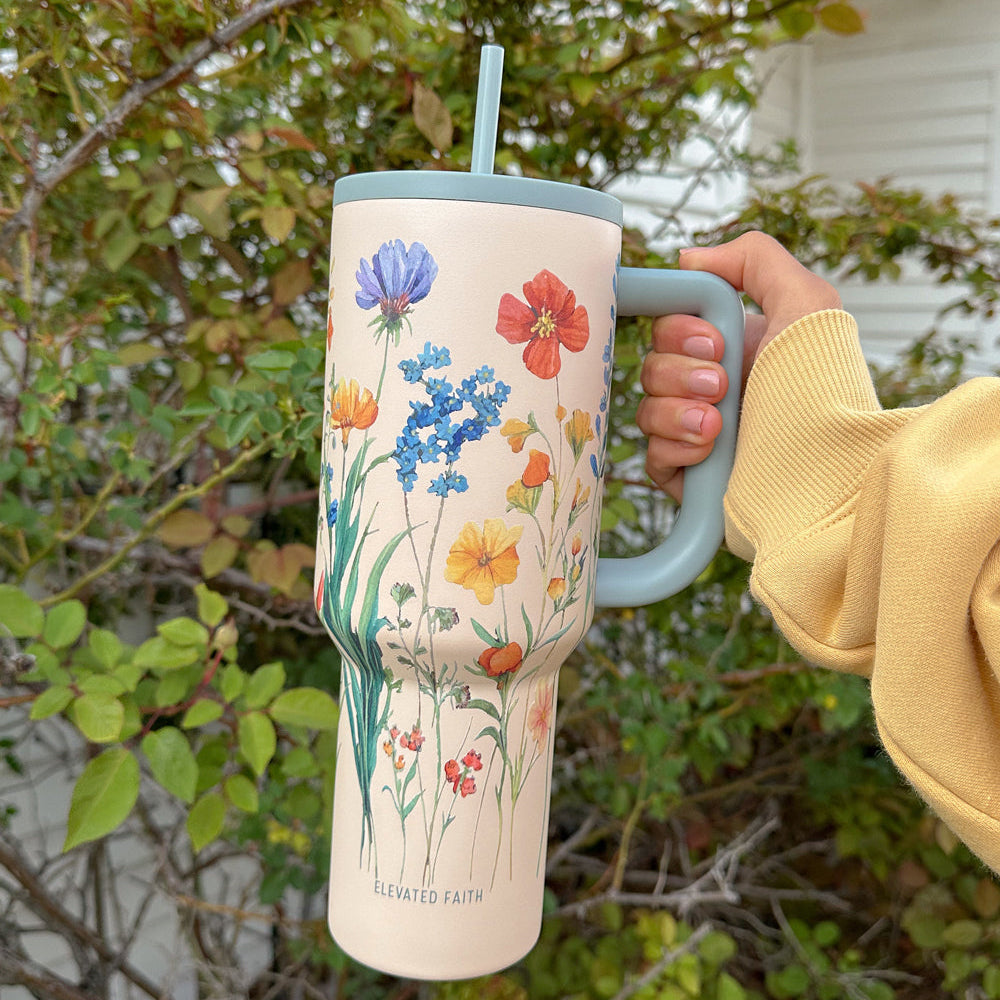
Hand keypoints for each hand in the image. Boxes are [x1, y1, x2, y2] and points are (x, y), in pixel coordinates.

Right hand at [636, 232, 841, 501]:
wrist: (828, 473)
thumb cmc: (827, 389)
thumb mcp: (806, 302)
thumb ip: (754, 260)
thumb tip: (689, 259)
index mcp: (734, 347)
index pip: (670, 326)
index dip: (678, 329)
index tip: (714, 340)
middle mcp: (711, 389)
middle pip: (652, 364)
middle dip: (681, 372)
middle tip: (722, 384)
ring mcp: (696, 434)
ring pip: (647, 408)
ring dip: (678, 411)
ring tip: (719, 423)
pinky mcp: (687, 476)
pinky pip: (652, 454)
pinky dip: (676, 448)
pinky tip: (710, 450)